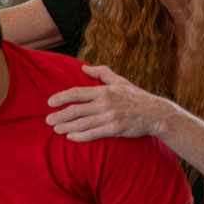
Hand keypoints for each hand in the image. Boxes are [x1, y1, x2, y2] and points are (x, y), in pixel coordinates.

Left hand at [46, 64, 165, 140]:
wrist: (155, 114)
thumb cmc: (136, 97)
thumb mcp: (120, 80)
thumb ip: (101, 72)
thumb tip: (83, 67)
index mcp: (104, 91)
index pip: (77, 93)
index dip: (61, 97)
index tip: (50, 102)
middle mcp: (105, 103)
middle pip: (76, 110)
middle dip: (59, 115)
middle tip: (48, 120)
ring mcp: (110, 117)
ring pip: (82, 123)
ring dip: (66, 127)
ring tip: (56, 129)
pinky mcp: (114, 130)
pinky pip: (93, 134)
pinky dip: (79, 136)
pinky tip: (70, 137)